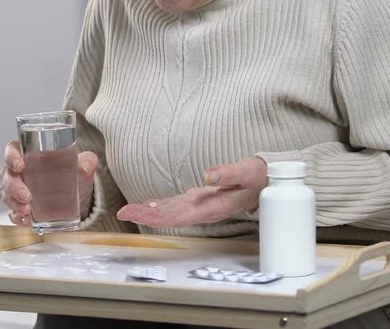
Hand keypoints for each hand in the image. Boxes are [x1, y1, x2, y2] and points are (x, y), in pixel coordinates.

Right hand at [0, 141, 97, 225]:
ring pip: (5, 194)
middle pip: (7, 175)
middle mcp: (20, 172)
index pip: (12, 150)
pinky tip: (26, 220)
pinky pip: (12, 212)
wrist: (79, 196)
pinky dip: (17, 217)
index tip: (19, 165)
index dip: (11, 156)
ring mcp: (17, 191)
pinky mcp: (21, 207)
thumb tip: (85, 167)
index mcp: (31, 155)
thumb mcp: (84, 165)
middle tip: (26, 196)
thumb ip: (88, 161)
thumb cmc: (75, 174)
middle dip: (13, 186)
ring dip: (14, 203)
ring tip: (27, 210)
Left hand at [117, 157, 266, 227]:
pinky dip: (160, 207)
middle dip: (146, 215)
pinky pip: (176, 206)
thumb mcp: (246, 172)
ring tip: (128, 210)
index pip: (180, 215)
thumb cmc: (257, 178)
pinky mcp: (199, 200)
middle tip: (123, 212)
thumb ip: (228, 174)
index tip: (140, 214)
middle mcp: (203, 210)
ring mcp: (200, 206)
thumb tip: (208, 175)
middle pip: (170, 216)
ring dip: (149, 212)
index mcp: (212, 207)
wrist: (266, 183)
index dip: (158, 216)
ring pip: (170, 212)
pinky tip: (147, 206)